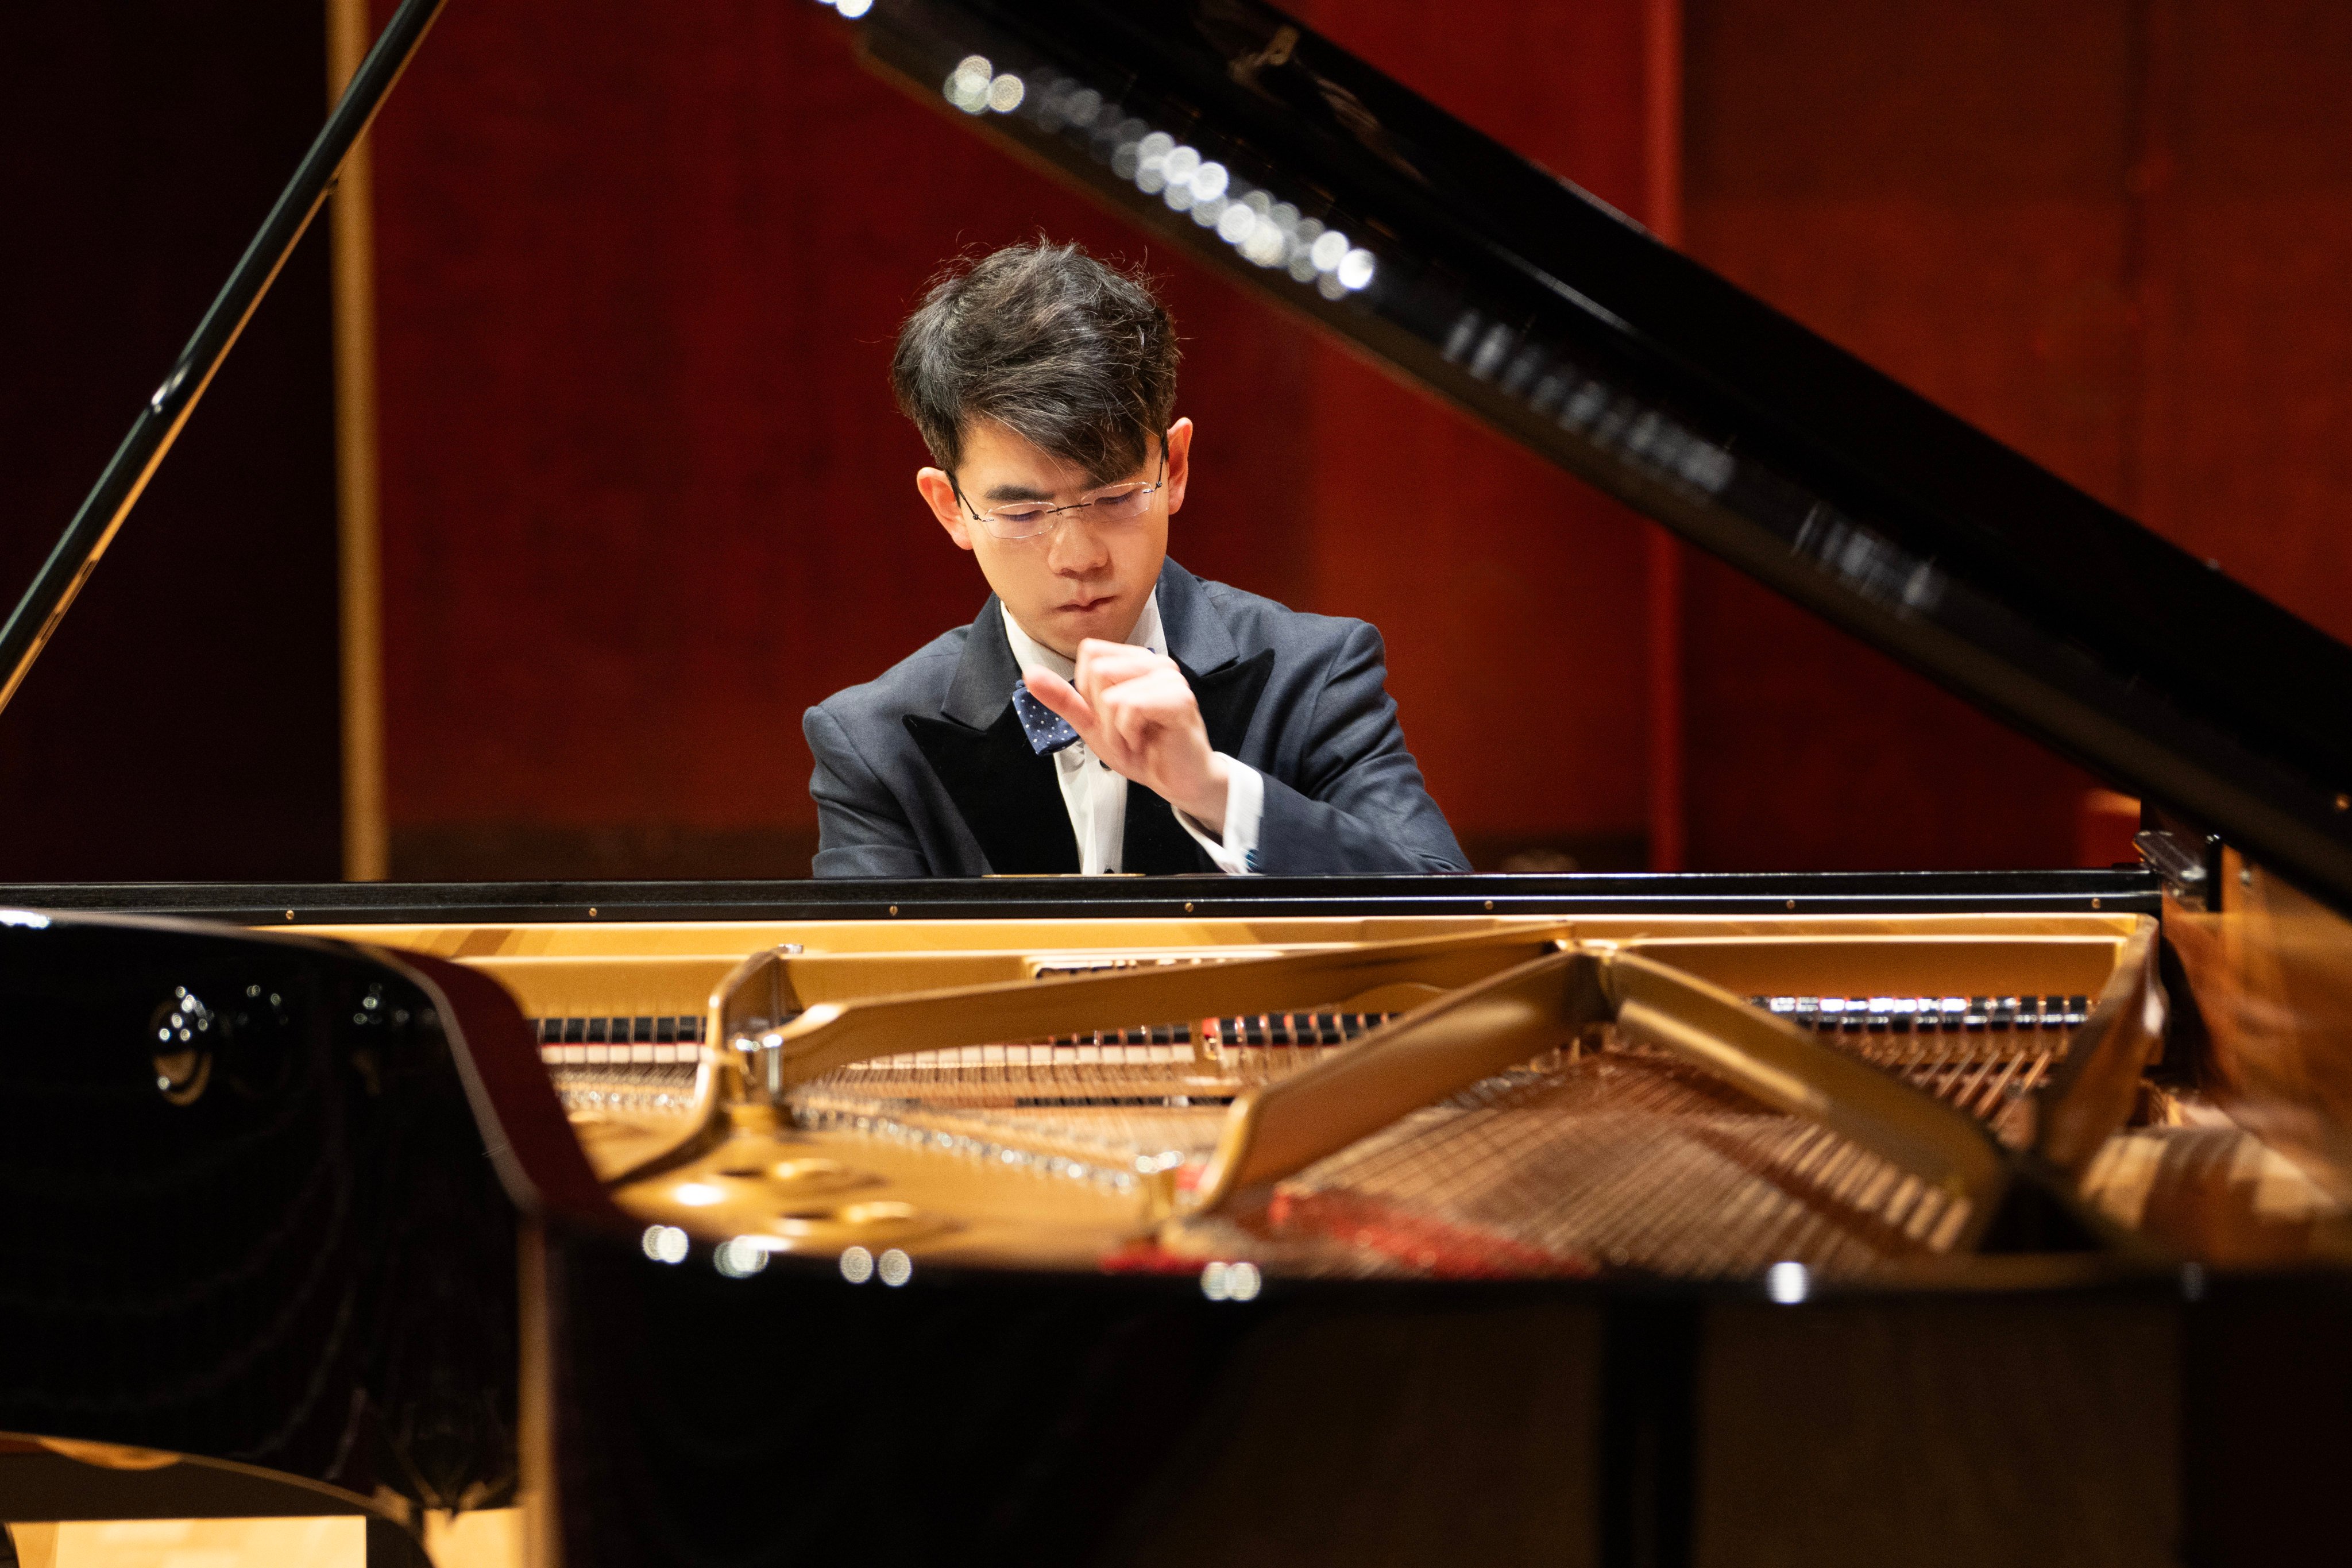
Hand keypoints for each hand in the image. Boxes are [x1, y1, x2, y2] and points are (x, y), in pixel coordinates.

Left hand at [1022, 640, 1229, 831]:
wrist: (1178, 781)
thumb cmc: (1143, 750)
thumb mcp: (1092, 724)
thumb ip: (1064, 698)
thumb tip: (1031, 674)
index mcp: (1134, 661)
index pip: (1090, 653)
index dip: (1089, 691)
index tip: (1111, 717)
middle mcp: (1154, 662)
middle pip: (1097, 670)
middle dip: (1101, 714)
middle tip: (1125, 733)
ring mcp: (1169, 678)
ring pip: (1110, 693)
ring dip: (1115, 731)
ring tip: (1135, 741)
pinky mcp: (1179, 698)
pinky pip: (1129, 708)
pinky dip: (1128, 735)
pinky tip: (1145, 743)